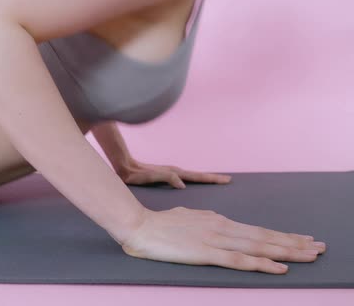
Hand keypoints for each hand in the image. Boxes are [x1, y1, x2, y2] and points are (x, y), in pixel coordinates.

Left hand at [114, 157, 231, 188]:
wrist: (126, 168)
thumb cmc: (138, 174)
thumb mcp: (152, 176)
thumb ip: (167, 178)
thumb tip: (183, 185)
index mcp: (175, 173)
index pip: (198, 176)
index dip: (212, 179)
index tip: (226, 180)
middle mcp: (176, 172)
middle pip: (198, 175)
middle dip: (213, 178)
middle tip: (228, 180)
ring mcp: (172, 173)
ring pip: (192, 176)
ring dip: (204, 179)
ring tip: (215, 181)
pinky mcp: (166, 176)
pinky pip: (185, 179)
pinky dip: (194, 180)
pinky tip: (193, 185)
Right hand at [119, 207, 326, 273]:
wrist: (139, 225)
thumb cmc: (159, 224)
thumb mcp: (187, 218)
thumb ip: (204, 223)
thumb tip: (213, 223)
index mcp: (218, 221)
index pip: (256, 230)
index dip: (281, 236)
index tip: (302, 239)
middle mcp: (222, 227)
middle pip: (264, 236)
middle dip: (295, 242)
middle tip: (320, 247)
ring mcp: (216, 240)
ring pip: (259, 246)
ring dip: (287, 251)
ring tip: (311, 255)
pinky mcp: (206, 253)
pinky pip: (239, 261)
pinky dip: (262, 264)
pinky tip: (278, 267)